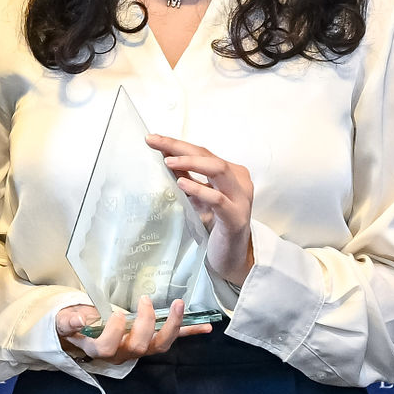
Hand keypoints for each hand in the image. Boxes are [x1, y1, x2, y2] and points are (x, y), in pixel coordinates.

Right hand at [58, 299, 192, 364]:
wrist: (84, 336)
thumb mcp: (65, 323)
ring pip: (159, 344)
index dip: (114, 333)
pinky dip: (190, 332)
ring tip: (178, 305)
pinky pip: (172, 338)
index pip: (107, 347)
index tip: (116, 314)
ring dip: (171, 326)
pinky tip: (208, 327)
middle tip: (144, 300)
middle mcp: (122, 352)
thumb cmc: (75, 327)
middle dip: (144, 323)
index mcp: (100, 349)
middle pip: (138, 346)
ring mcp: (140, 348)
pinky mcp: (152, 340)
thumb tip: (80, 318)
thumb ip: (69, 322)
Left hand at [146, 133, 254, 288]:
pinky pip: (218, 199)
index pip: (203, 152)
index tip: (153, 139)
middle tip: (155, 142)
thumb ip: (187, 176)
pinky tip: (181, 184)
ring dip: (192, 163)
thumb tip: (165, 155)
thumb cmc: (216, 223)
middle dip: (180, 147)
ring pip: (219, 170)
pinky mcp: (236, 217)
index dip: (177, 144)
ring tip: (168, 161)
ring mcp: (241, 199)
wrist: (232, 254)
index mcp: (232, 173)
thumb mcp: (199, 196)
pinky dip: (199, 189)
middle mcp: (240, 181)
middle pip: (209, 156)